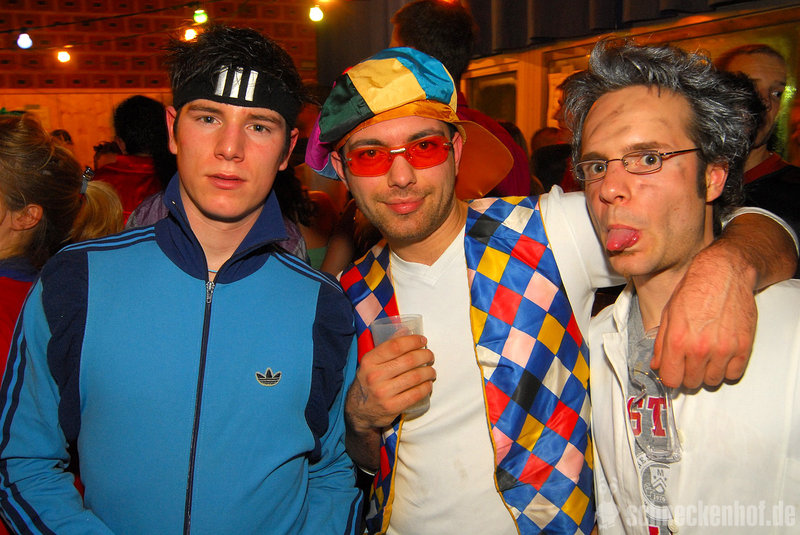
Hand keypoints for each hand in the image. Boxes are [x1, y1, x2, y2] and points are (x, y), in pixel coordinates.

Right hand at [345, 334, 434, 431]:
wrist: (358, 411)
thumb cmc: (368, 382)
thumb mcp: (371, 363)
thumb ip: (388, 346)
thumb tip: (406, 329)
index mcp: (369, 361)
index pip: (395, 346)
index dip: (413, 341)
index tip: (423, 341)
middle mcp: (374, 376)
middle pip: (409, 360)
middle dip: (425, 356)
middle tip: (430, 356)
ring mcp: (383, 393)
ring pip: (415, 377)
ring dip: (429, 372)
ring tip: (431, 371)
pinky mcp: (391, 407)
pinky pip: (415, 394)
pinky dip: (426, 387)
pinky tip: (428, 384)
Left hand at [651, 244, 756, 388]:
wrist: (724, 274)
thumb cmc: (695, 290)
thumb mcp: (668, 314)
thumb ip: (661, 344)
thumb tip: (657, 364)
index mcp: (678, 340)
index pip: (671, 379)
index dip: (670, 376)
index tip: (673, 370)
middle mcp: (700, 348)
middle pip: (691, 382)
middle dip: (688, 374)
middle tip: (689, 360)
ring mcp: (724, 350)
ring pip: (712, 381)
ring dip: (708, 372)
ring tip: (706, 356)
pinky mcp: (744, 347)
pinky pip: (734, 374)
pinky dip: (727, 369)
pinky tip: (721, 356)